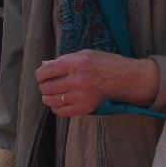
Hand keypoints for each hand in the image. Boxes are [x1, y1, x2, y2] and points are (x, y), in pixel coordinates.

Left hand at [35, 49, 158, 115]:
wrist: (125, 78)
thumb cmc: (105, 63)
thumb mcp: (85, 54)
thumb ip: (64, 60)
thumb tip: (44, 65)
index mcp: (76, 63)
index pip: (46, 71)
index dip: (40, 74)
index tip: (42, 76)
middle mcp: (78, 79)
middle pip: (47, 87)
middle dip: (43, 86)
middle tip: (47, 85)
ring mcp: (82, 95)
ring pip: (52, 100)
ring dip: (48, 98)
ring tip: (50, 95)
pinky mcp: (86, 107)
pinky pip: (62, 111)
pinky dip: (57, 108)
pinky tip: (59, 103)